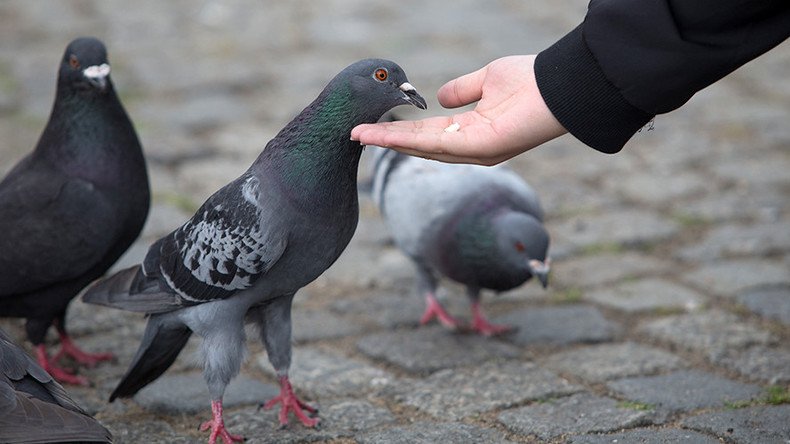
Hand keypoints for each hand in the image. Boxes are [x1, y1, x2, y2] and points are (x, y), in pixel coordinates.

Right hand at [351, 55, 566, 164]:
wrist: (559, 86)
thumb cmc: (531, 82)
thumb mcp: (487, 81)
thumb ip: (462, 91)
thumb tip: (439, 98)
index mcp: (472, 133)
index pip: (428, 134)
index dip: (400, 130)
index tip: (374, 126)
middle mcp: (470, 148)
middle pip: (420, 145)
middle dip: (387, 140)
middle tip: (355, 135)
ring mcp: (475, 152)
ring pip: (422, 147)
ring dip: (389, 141)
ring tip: (359, 135)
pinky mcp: (481, 149)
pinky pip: (436, 144)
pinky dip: (407, 140)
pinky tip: (384, 135)